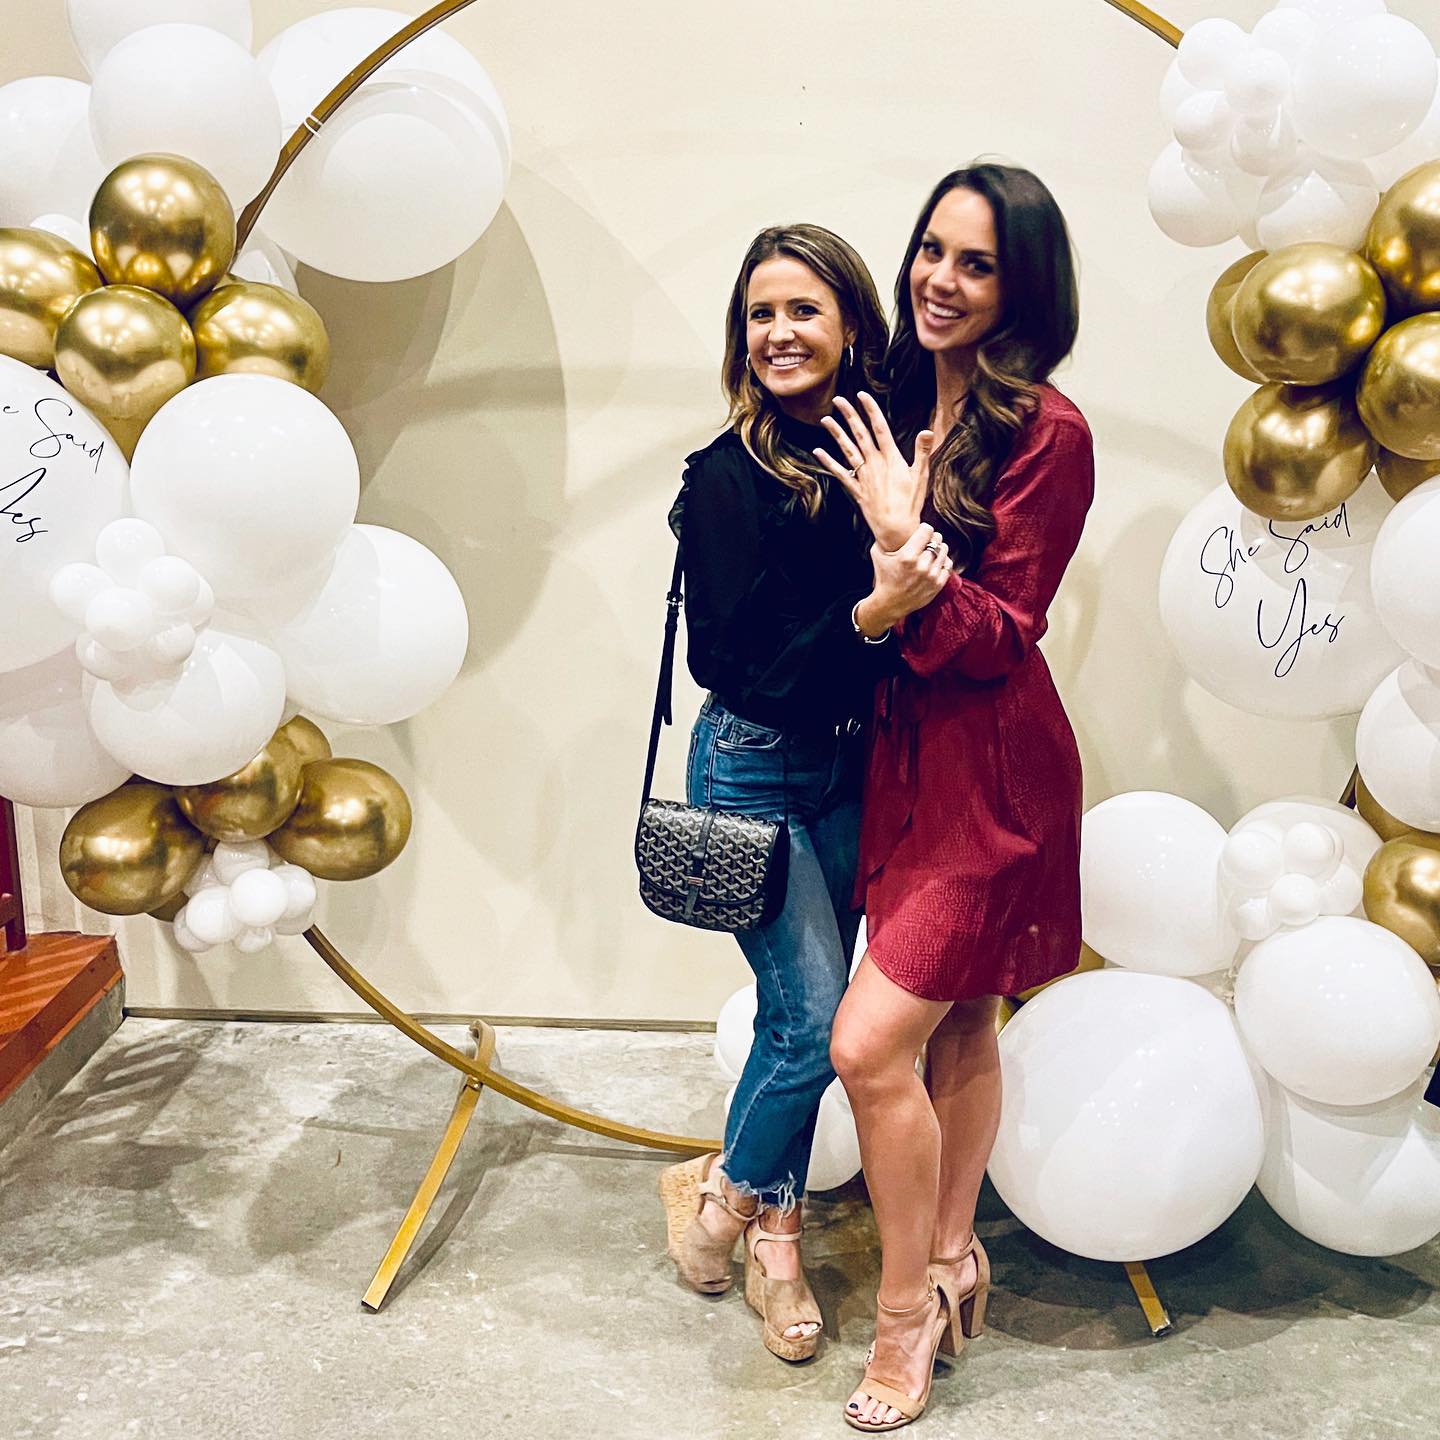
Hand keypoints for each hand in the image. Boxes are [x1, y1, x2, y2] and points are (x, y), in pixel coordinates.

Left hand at [814, 392, 934, 551]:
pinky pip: (840, 473)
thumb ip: (922, 451)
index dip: (870, 410)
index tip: (862, 395)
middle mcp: (874, 463)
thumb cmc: (911, 502)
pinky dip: (829, 462)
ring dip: (836, 434)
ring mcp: (863, 476)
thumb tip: (927, 430)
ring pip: (847, 450)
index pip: (880, 427)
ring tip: (826, 419)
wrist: (896, 528)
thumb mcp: (921, 475)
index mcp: (891, 457)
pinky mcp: (856, 489)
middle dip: (849, 416)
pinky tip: (818, 452)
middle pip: (860, 434)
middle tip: (839, 400)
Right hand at [853, 524, 952, 636]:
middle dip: (931, 538)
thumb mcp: (877, 554)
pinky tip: (934, 563)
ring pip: (944, 550)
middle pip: (937, 539)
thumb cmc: (884, 577)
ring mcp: (931, 576)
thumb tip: (889, 523)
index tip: (920, 532)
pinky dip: (942, 561)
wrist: (890, 603)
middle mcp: (921, 565)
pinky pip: (948, 565)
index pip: (927, 530)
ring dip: (938, 548)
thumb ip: (883, 537)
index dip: (924, 528)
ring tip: (930, 552)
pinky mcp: (938, 584)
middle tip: (926, 542)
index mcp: (907, 556)